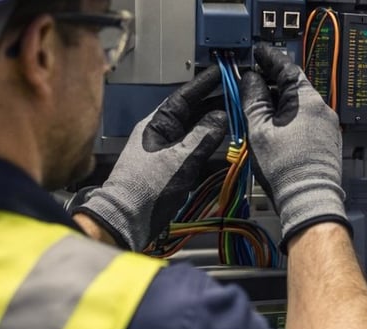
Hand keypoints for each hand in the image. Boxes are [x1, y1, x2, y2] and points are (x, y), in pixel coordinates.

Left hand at [76, 67, 227, 249]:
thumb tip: (221, 116)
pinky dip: (212, 147)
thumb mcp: (179, 159)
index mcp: (156, 123)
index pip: (184, 96)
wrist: (127, 218)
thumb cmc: (145, 188)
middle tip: (238, 94)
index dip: (205, 83)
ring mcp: (166, 151)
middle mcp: (161, 133)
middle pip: (193, 112)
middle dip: (215, 103)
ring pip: (196, 131)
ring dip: (216, 125)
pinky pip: (196, 151)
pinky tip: (227, 145)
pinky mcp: (172, 169)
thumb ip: (203, 136)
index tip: (223, 72)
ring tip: (238, 116)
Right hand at [240, 45, 347, 250]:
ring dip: (279, 103)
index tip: (257, 54)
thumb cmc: (286, 169)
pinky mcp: (326, 142)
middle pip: (294, 86)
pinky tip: (274, 128)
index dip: (269, 58)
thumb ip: (253, 99)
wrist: (309, 200)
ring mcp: (327, 126)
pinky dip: (289, 118)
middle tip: (250, 83)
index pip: (287, 67)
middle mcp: (323, 109)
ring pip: (299, 105)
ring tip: (258, 110)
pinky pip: (306, 120)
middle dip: (271, 83)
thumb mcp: (259, 129)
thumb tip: (251, 79)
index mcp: (307, 100)